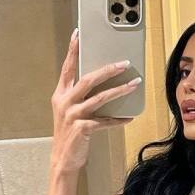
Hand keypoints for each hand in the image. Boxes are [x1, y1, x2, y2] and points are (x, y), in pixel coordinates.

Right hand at [49, 29, 136, 172]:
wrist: (62, 160)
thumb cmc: (69, 133)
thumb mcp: (69, 111)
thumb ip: (80, 95)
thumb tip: (102, 80)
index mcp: (61, 94)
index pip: (67, 68)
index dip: (72, 50)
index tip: (77, 34)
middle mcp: (65, 102)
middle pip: (88, 79)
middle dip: (108, 70)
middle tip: (125, 63)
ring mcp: (72, 115)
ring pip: (99, 98)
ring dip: (119, 90)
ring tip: (134, 84)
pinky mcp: (82, 129)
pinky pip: (104, 120)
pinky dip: (118, 119)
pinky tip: (129, 117)